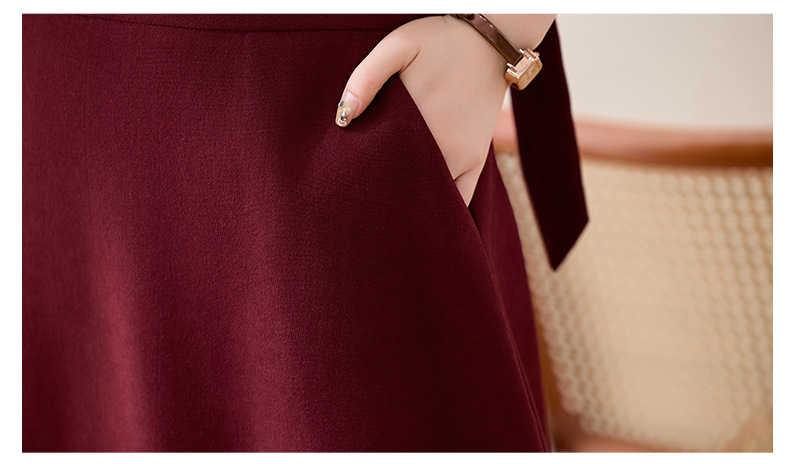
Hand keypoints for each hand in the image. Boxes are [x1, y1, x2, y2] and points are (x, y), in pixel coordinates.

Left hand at [335, 15, 510, 205]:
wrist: (490, 40)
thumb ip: (367, 77)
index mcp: (413, 128)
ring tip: (391, 215)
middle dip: (385, 201)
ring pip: (434, 199)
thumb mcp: (398, 46)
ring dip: (413, 207)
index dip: (364, 187)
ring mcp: (462, 158)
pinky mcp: (477, 159)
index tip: (349, 193)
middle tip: (364, 210)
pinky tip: (428, 217)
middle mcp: (440, 150)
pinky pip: (463, 197)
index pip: (381, 173)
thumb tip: (343, 117)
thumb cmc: (438, 42)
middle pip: (405, 190)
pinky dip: (447, 210)